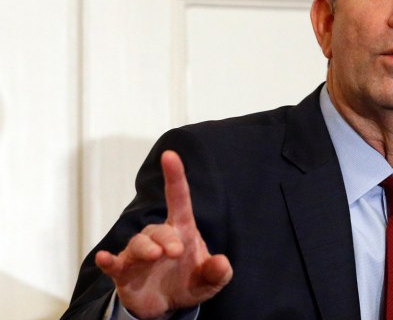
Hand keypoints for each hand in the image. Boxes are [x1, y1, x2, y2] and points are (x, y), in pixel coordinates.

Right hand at [95, 150, 232, 318]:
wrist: (165, 304)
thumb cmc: (188, 282)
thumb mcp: (210, 280)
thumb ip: (218, 272)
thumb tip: (222, 263)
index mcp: (182, 231)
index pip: (178, 199)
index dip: (174, 177)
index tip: (170, 155)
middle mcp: (158, 238)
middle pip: (158, 229)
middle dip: (167, 238)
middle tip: (175, 252)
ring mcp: (139, 254)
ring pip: (137, 242)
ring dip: (145, 248)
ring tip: (155, 256)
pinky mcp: (124, 271)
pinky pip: (114, 263)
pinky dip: (108, 261)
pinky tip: (104, 258)